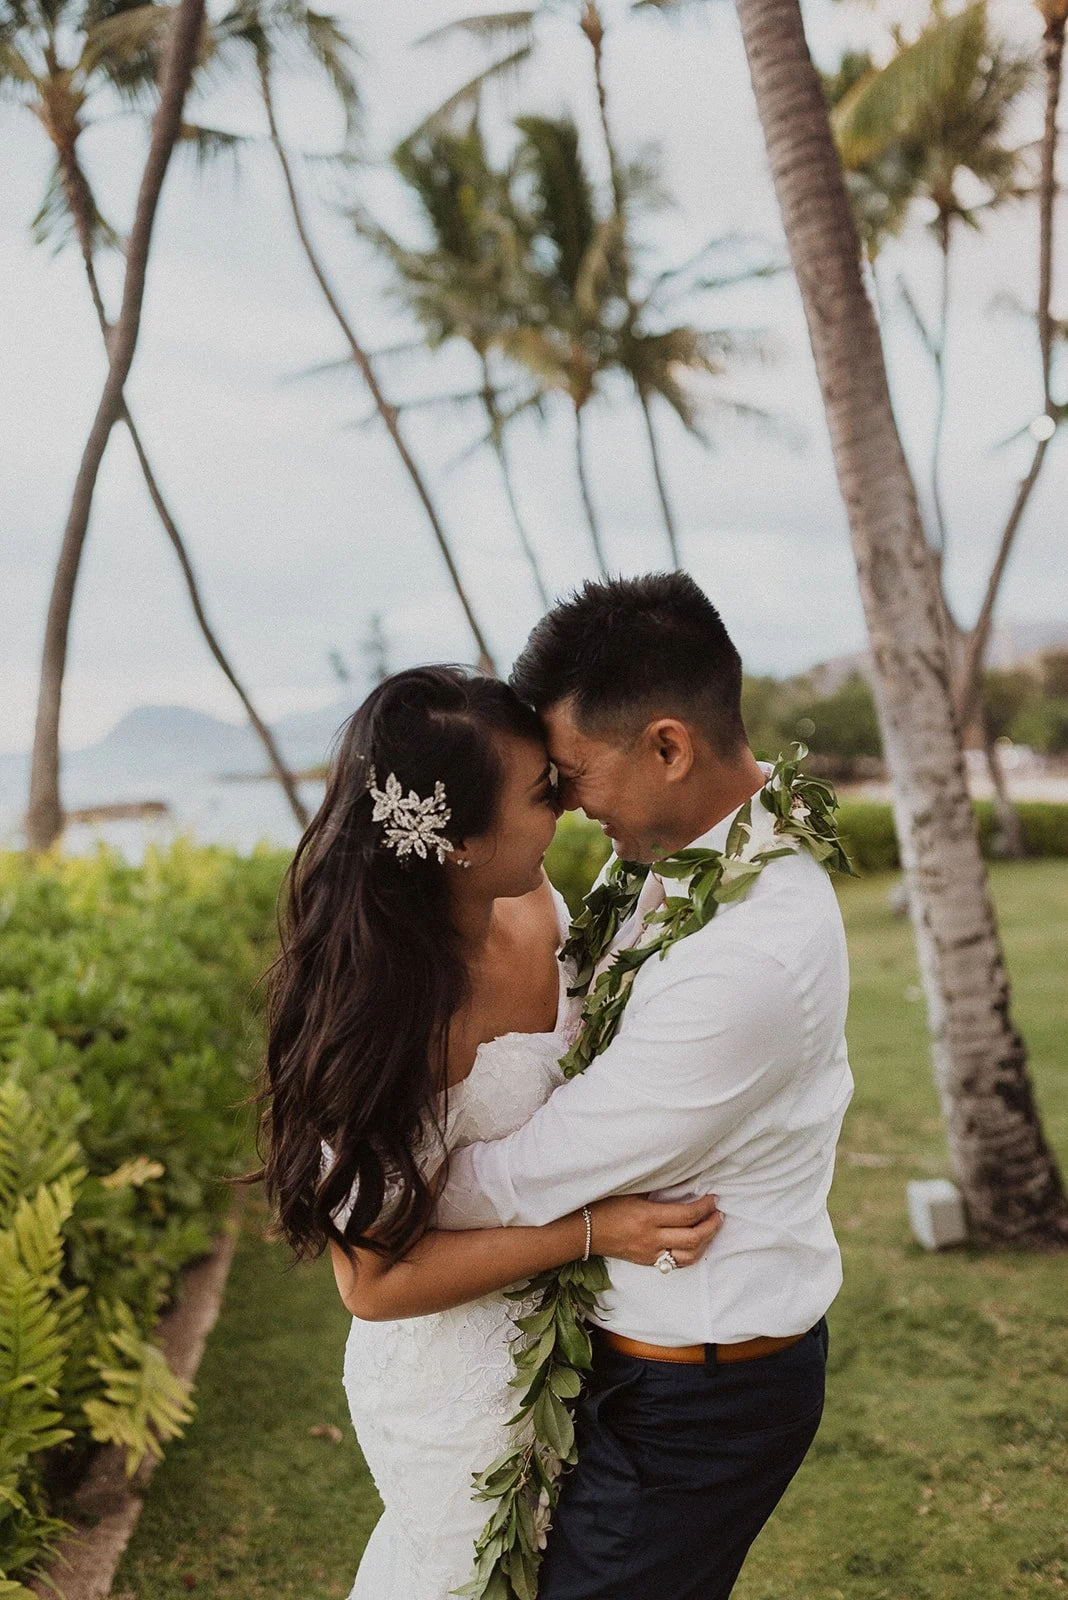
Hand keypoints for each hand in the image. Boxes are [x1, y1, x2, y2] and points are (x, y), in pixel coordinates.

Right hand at [587, 1194, 722, 1266]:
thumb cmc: (605, 1205)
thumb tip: (683, 1181)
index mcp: (648, 1217)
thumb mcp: (631, 1190)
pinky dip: (691, 1253)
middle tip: (719, 1214)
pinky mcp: (647, 1262)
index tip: (713, 1199)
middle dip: (711, 1226)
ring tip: (712, 1228)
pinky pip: (677, 1263)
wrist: (583, 1231)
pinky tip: (696, 1243)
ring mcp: (650, 1254)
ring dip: (705, 1242)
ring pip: (689, 1256)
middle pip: (693, 1238)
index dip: (705, 1207)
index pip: (687, 1215)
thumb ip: (657, 1188)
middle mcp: (652, 1238)